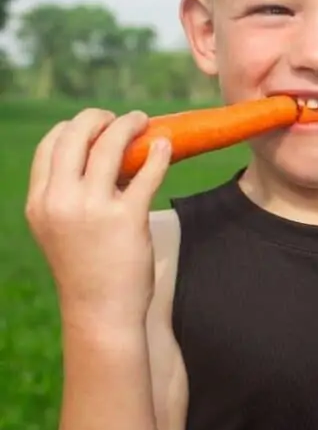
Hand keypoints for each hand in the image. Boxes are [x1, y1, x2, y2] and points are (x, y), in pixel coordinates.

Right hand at [24, 108, 171, 329]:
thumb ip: (70, 195)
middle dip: (100, 118)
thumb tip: (102, 158)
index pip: (50, 145)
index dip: (75, 127)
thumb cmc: (87, 269)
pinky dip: (159, 153)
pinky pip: (146, 172)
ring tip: (145, 121)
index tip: (95, 125)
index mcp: (40, 201)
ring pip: (110, 145)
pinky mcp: (127, 218)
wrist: (101, 311)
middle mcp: (60, 201)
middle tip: (123, 119)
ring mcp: (92, 209)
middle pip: (76, 135)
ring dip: (130, 125)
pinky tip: (166, 145)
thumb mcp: (62, 228)